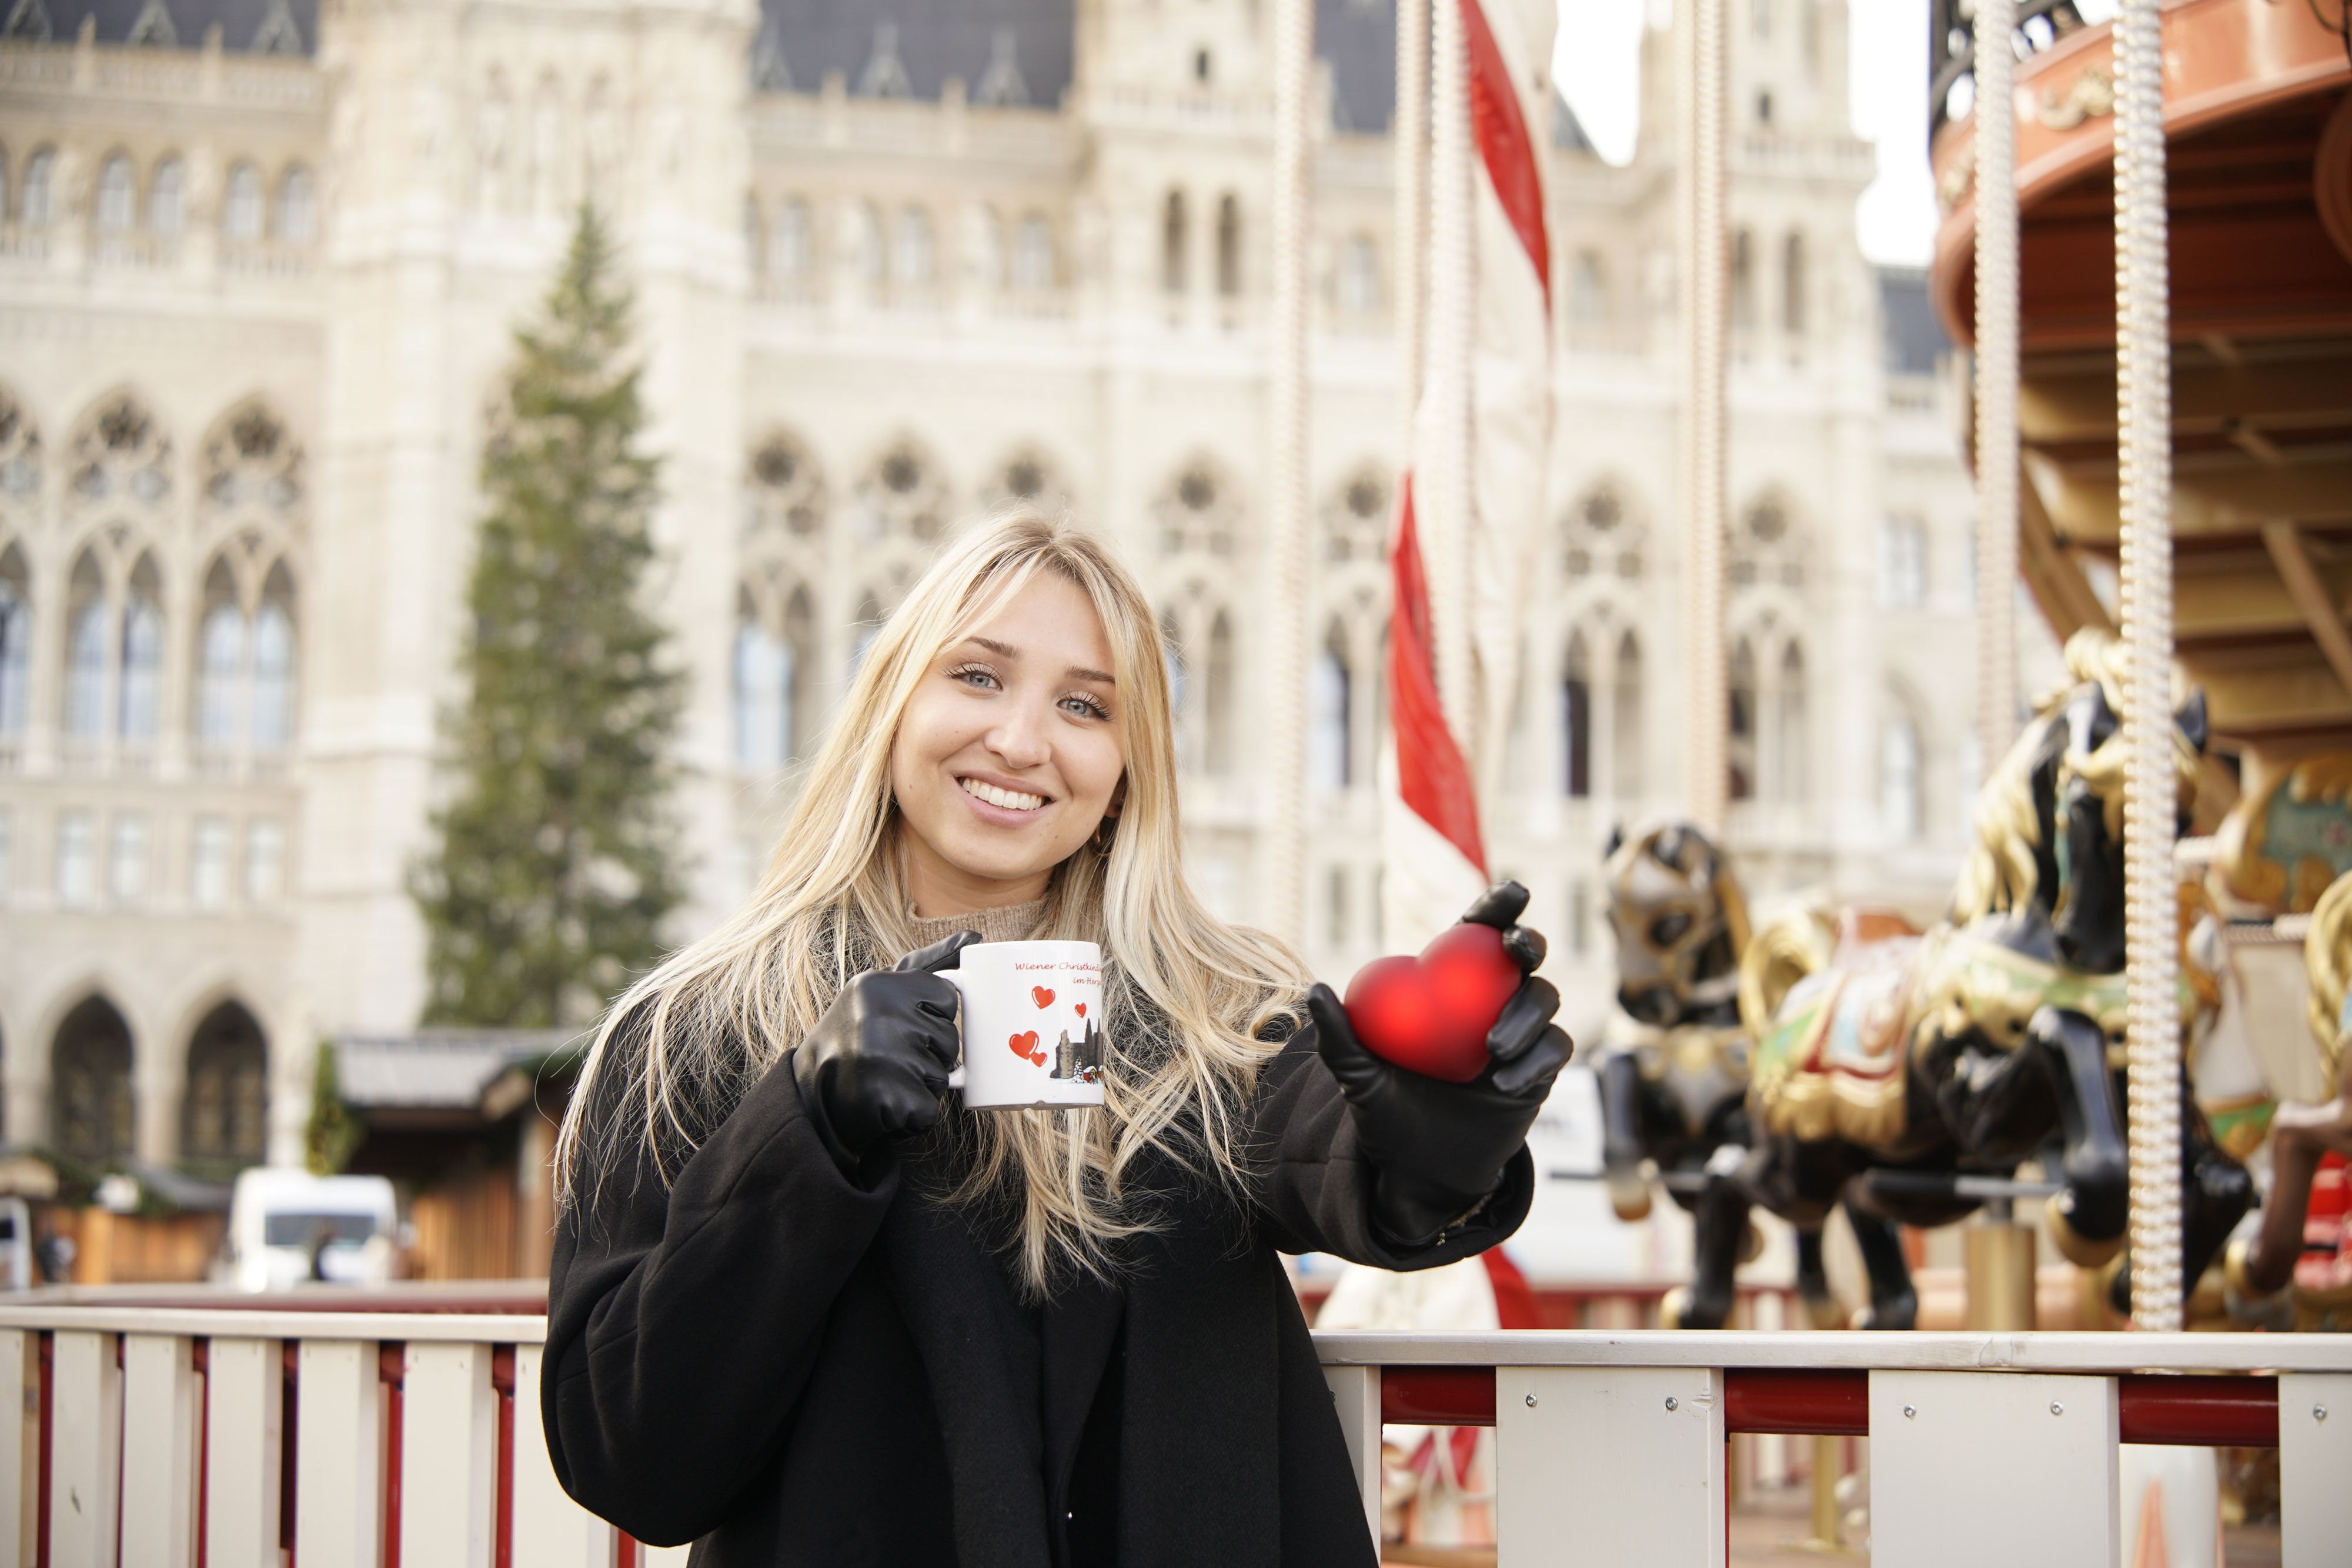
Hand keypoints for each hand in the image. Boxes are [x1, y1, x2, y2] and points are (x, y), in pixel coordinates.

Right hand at [792, 931, 977, 1166]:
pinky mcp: (886, 1100)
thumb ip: (929, 963)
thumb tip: (975, 936)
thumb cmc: (855, 1035)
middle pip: (949, 1039)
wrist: (811, 1094)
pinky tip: (885, 1102)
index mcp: (877, 985)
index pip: (948, 998)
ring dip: (922, 1084)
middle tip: (892, 1056)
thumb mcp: (881, 989)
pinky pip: (929, 1109)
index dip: (933, 1016)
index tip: (904, 1024)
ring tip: (887, 1078)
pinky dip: (914, 1113)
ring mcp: (882, 1060)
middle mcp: (877, 1018)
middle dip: (930, 1053)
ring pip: (942, 1075)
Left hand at [1313, 882, 1572, 1244]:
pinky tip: (1504, 1081)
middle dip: (1529, 941)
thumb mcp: (1359, 1078)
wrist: (1423, 1167)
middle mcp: (1492, 999)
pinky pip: (1555, 1050)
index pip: (1478, 932)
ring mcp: (1522, 1032)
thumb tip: (1316, 991)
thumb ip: (1341, 1038)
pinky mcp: (1542, 1069)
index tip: (1509, 894)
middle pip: (1525, 955)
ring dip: (1525, 1015)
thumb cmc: (1388, 1111)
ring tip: (1491, 1048)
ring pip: (1544, 999)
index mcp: (1451, 983)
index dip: (1498, 906)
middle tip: (1514, 950)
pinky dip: (1536, 1059)